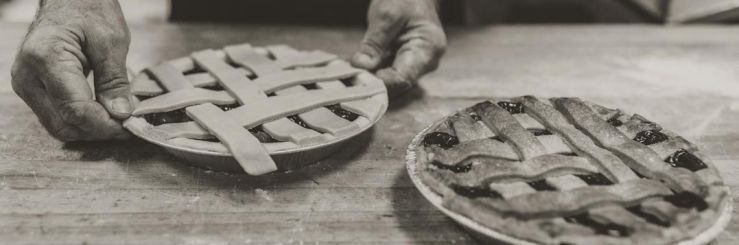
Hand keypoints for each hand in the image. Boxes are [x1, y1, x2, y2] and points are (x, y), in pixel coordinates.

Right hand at [11, 0, 131, 140]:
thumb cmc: (88, 9)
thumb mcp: (112, 41)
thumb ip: (114, 80)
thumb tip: (120, 114)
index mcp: (46, 59)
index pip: (76, 109)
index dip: (105, 125)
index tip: (131, 127)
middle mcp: (28, 76)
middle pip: (64, 124)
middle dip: (99, 131)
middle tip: (129, 127)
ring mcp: (26, 85)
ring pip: (59, 126)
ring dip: (90, 130)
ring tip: (119, 122)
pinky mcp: (32, 90)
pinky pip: (56, 117)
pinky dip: (81, 122)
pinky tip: (104, 115)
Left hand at [352, 0, 445, 96]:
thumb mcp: (387, 14)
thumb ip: (374, 42)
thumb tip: (361, 66)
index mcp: (427, 50)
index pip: (403, 78)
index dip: (380, 82)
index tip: (359, 77)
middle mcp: (424, 64)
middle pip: (396, 85)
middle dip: (372, 82)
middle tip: (348, 76)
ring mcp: (413, 66)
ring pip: (388, 82)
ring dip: (368, 78)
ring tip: (347, 72)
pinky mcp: (402, 65)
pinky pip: (384, 74)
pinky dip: (369, 72)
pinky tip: (352, 68)